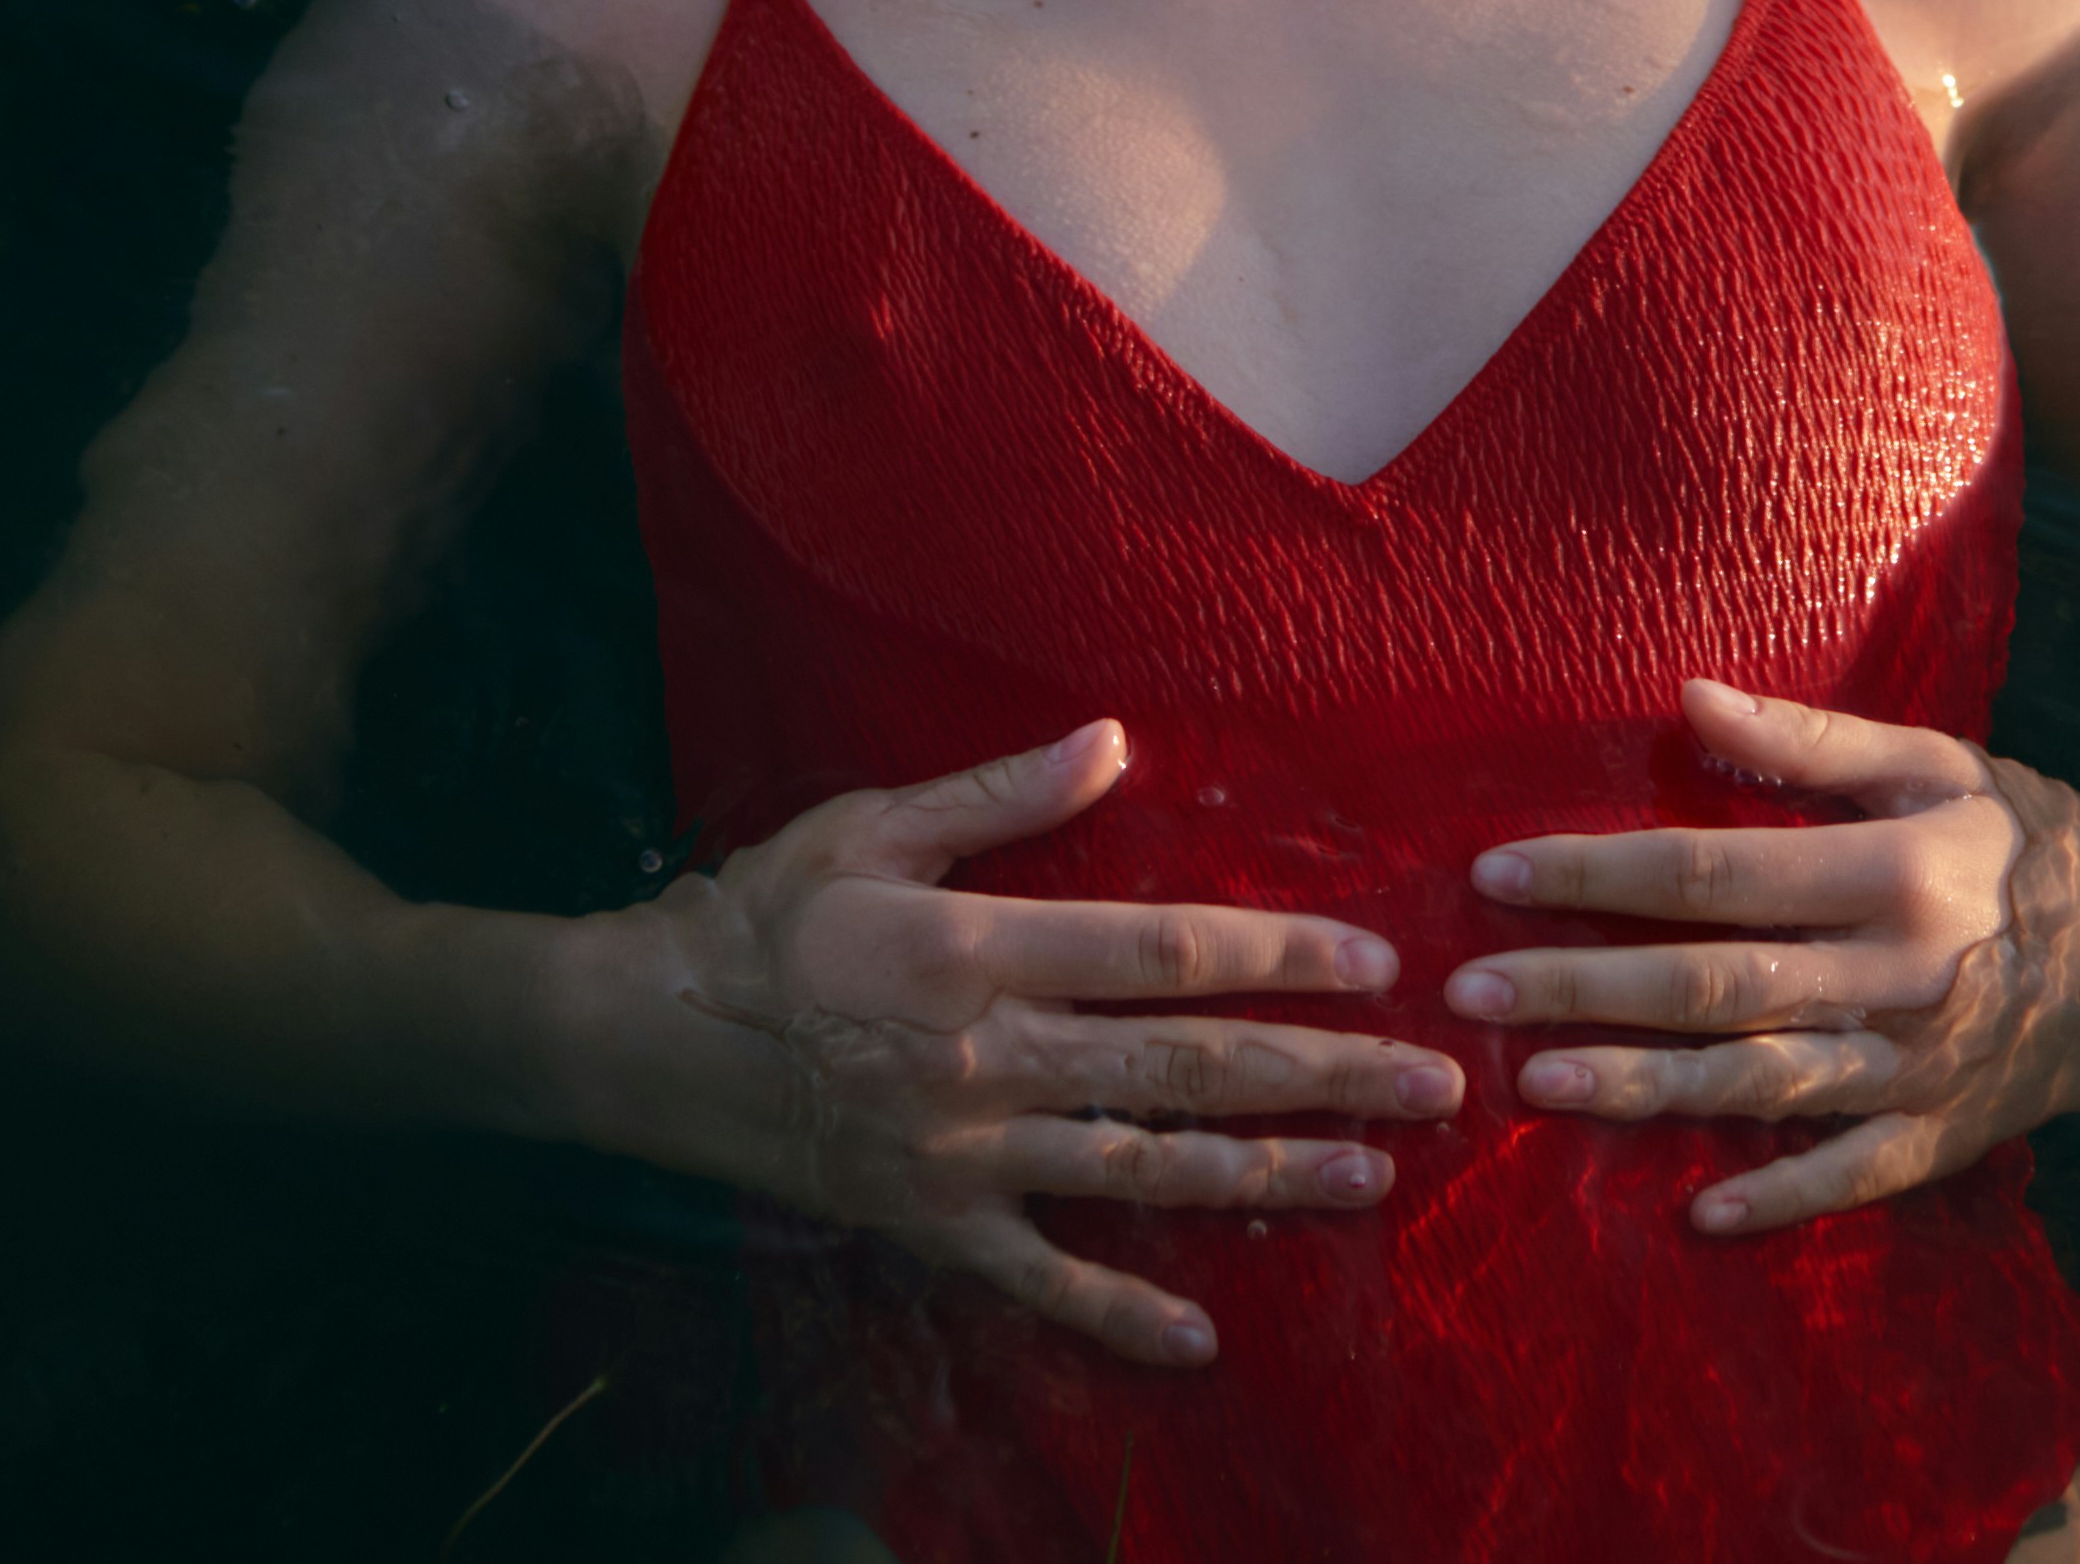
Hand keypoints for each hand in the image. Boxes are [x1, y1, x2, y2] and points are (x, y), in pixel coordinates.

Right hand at [651, 718, 1463, 1364]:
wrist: (642, 1039)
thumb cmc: (763, 915)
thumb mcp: (871, 825)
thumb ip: (1000, 794)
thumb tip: (1114, 739)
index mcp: (981, 949)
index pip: (1164, 953)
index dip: (1279, 955)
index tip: (1376, 960)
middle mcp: (988, 1059)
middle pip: (1186, 1068)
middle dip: (1325, 1073)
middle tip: (1438, 1083)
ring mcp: (963, 1154)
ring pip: (1143, 1168)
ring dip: (1267, 1176)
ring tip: (1376, 1177)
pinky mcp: (932, 1224)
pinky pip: (1041, 1279)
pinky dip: (1119, 1313)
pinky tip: (1203, 1339)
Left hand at [1445, 680, 2079, 1235]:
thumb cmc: (2026, 840)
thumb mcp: (1935, 763)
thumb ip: (1809, 743)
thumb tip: (1687, 700)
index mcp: (1888, 870)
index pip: (1711, 871)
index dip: (1598, 873)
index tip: (1497, 876)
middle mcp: (1895, 974)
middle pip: (1714, 983)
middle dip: (1585, 985)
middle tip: (1472, 990)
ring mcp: (1915, 1066)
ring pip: (1760, 1082)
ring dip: (1645, 1088)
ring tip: (1537, 1082)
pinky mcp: (1940, 1135)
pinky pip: (1849, 1174)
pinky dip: (1779, 1196)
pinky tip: (1696, 1213)